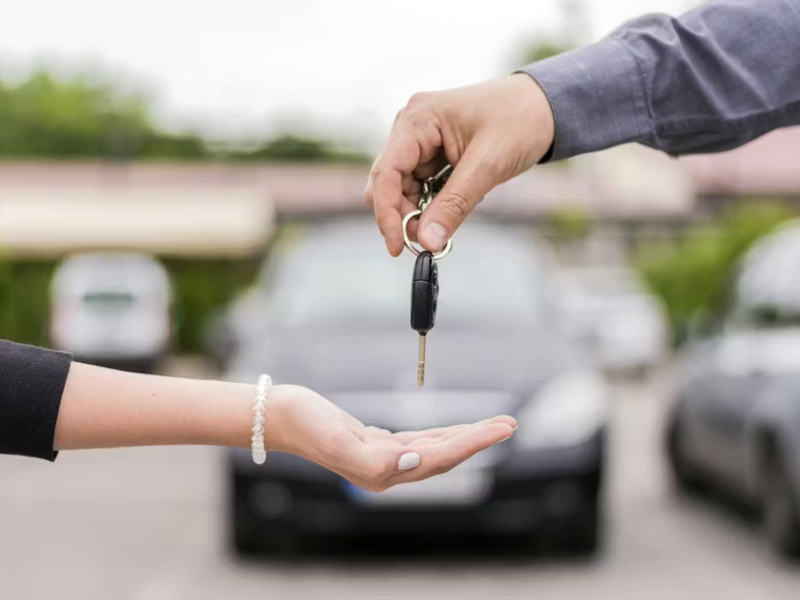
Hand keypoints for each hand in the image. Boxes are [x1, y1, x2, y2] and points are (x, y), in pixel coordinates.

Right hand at [266, 384, 515, 491]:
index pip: (440, 457)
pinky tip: (454, 430)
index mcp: (382, 472)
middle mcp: (388, 471)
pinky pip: (420, 442)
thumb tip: (413, 461)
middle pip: (445, 455)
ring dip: (465, 437)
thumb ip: (374, 458)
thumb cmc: (306, 424)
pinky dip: (442, 434)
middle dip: (479, 439)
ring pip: (436, 449)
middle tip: (510, 423)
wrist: (281, 417)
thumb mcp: (336, 439)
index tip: (502, 428)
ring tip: (493, 425)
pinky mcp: (378, 445)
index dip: (474, 442)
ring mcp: (384, 459)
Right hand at [365, 74, 554, 255]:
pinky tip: (454, 207)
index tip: (398, 246)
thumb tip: (427, 241)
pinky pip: (422, 184)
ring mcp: (422, 138)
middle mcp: (412, 126)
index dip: (387, 213)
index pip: (386, 172)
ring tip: (443, 228)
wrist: (546, 106)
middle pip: (389, 182)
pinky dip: (433, 203)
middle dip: (402, 215)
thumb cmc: (520, 120)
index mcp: (419, 118)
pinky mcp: (434, 151)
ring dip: (418, 212)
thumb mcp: (487, 166)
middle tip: (426, 242)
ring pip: (404, 187)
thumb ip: (454, 205)